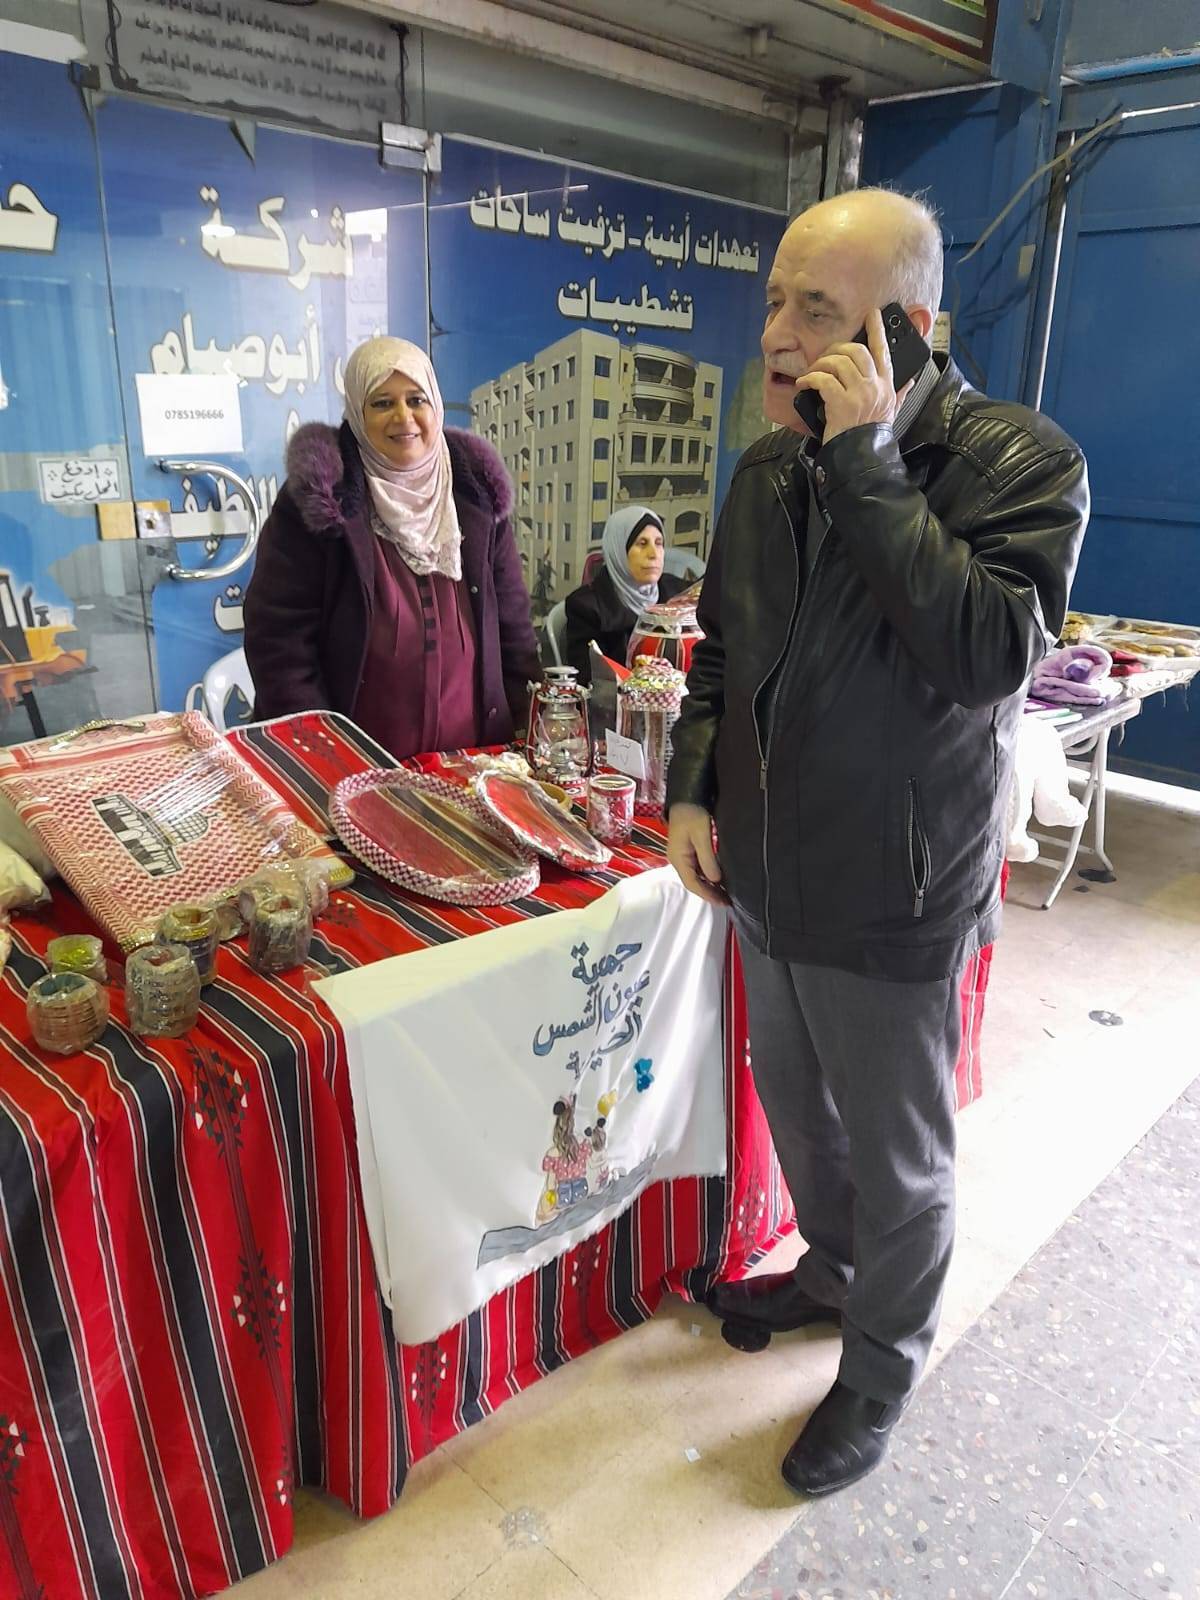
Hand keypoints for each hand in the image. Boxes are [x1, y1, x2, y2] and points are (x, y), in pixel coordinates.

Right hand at [667, 803, 725, 904]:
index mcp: (678, 858)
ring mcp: (681, 855)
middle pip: (693, 882)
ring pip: (695, 876)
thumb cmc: (692, 813)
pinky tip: (718, 879)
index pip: (692, 883)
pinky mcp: (687, 850)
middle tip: (727, 901)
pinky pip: (696, 868)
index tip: (722, 902)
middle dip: (709, 893)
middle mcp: (677, 859)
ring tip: (725, 893)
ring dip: (709, 886)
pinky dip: (707, 876)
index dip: (707, 894)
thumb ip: (708, 859)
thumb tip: (716, 880)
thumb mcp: (702, 835)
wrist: (686, 796)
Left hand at [793, 309, 914, 444]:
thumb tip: (911, 379)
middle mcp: (875, 386)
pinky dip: (810, 379)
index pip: (883, 352)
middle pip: (857, 351)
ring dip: (821, 364)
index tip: (872, 315)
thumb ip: (900, 393)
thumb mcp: (892, 412)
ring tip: (812, 372)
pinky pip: (824, 379)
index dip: (877, 331)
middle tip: (826, 356)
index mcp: (887, 385)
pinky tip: (804, 384)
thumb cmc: (872, 435)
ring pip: (839, 362)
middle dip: (838, 348)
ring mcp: (859, 394)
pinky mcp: (842, 403)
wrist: (862, 457)